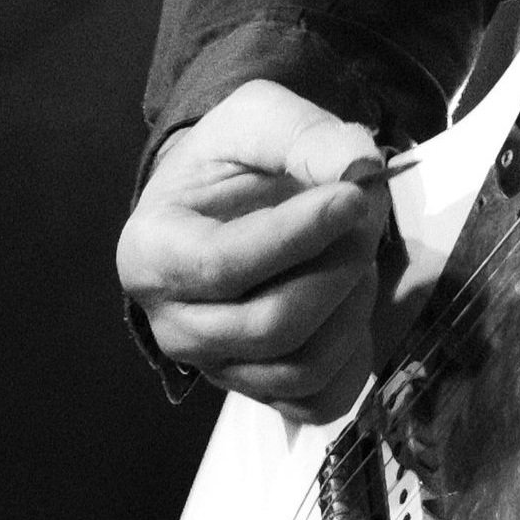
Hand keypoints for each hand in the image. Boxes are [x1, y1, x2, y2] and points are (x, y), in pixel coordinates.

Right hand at [115, 79, 389, 417]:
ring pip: (299, 368)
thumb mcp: (258, 118)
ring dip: (352, 309)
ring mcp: (215, 365)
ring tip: (358, 256)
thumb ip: (306, 135)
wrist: (224, 200)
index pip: (224, 265)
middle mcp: (171, 323)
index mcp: (151, 252)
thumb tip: (361, 169)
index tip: (353, 197)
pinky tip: (354, 304)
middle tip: (367, 218)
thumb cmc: (230, 160)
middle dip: (339, 269)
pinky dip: (355, 358)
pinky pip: (318, 401)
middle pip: (270, 324)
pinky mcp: (257, 389)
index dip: (297, 236)